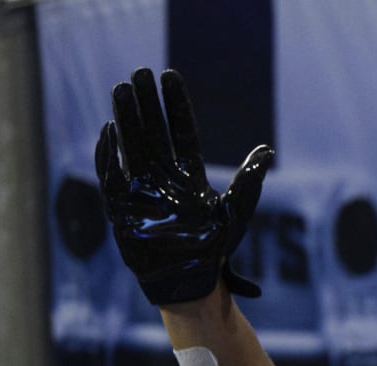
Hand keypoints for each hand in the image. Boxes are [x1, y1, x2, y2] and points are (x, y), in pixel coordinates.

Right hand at [95, 67, 273, 305]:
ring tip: (121, 88)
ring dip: (126, 117)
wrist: (189, 280)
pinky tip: (109, 130)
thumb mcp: (236, 212)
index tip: (169, 75)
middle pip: (152, 131)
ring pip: (131, 145)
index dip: (175, 104)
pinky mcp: (124, 205)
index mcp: (189, 174)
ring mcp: (142, 189)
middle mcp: (163, 176)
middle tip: (139, 72)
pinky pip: (112, 175)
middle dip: (146, 102)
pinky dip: (109, 154)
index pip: (180, 130)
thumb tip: (267, 151)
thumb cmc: (213, 248)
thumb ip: (249, 181)